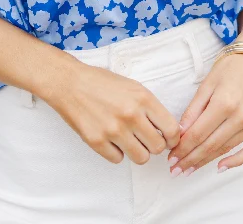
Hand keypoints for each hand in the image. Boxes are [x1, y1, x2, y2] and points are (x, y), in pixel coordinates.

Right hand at [47, 61, 181, 164]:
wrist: (70, 82)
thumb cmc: (101, 82)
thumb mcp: (132, 87)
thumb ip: (150, 107)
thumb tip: (166, 129)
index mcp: (143, 98)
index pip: (171, 129)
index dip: (172, 138)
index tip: (168, 139)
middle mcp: (131, 115)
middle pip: (158, 147)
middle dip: (153, 144)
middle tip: (144, 138)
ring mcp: (113, 130)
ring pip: (141, 158)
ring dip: (137, 151)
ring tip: (128, 139)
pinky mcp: (97, 141)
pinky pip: (118, 159)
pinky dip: (116, 152)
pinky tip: (110, 138)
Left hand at [166, 52, 242, 174]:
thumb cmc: (229, 67)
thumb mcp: (207, 84)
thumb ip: (193, 110)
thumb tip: (179, 134)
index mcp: (224, 102)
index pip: (198, 134)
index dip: (182, 149)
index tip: (171, 158)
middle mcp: (242, 115)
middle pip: (211, 145)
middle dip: (191, 159)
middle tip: (176, 169)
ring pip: (226, 149)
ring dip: (207, 161)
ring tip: (190, 169)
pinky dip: (236, 161)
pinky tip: (220, 167)